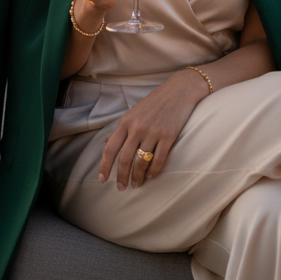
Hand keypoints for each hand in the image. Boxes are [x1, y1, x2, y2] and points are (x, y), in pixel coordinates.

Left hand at [98, 69, 208, 190]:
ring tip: (136, 185)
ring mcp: (153, 132)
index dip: (105, 166)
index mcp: (125, 122)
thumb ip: (119, 130)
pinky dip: (153, 171)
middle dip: (122, 176)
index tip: (102, 180)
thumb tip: (105, 143)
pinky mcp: (168, 136)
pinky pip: (159, 159)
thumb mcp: (133, 113)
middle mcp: (137, 128)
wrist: (179, 91)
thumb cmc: (154, 103)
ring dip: (137, 177)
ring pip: (141, 161)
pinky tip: (151, 176)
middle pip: (125, 159)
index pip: (110, 149)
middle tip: (121, 188)